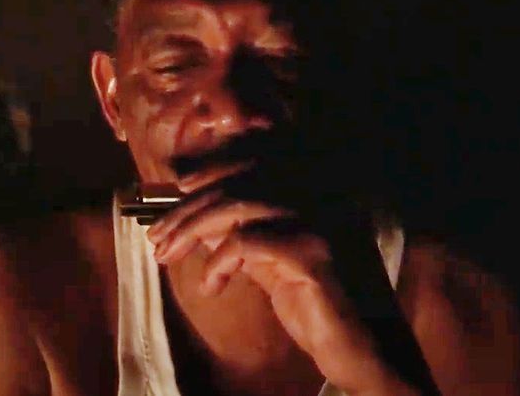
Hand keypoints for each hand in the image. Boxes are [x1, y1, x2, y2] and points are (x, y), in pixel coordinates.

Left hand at [146, 184, 418, 394]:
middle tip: (157, 237)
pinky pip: (250, 242)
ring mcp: (321, 222)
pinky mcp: (314, 254)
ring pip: (239, 206)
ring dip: (192, 229)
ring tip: (168, 255)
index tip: (180, 187)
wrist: (362, 353)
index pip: (255, 166)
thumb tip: (197, 220)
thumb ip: (241, 238)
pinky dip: (220, 261)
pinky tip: (211, 285)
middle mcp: (322, 198)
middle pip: (239, 186)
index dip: (214, 171)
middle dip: (189, 209)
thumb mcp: (270, 267)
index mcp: (314, 194)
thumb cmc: (317, 309)